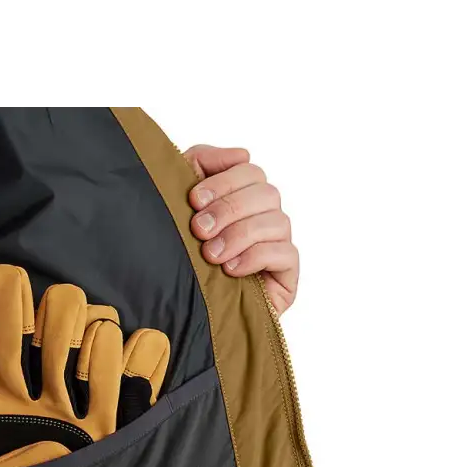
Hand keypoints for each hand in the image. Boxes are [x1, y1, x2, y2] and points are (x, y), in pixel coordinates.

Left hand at [184, 145, 298, 314]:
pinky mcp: (287, 274)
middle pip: (265, 192)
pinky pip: (285, 253)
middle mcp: (264, 216)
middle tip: (198, 229)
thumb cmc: (179, 257)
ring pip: (276, 220)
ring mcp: (278, 245)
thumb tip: (240, 153)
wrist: (179, 312)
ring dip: (240, 234)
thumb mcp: (180, 205)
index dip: (224, 179)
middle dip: (228, 208)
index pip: (249, 169)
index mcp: (241, 196)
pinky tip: (231, 269)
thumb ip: (200, 165)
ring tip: (210, 255)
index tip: (194, 199)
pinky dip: (256, 257)